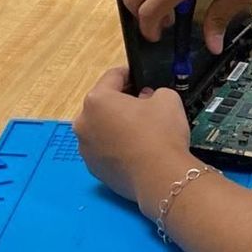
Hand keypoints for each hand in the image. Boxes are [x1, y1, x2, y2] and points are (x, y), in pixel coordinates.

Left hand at [73, 67, 195, 219]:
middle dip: (122, 103)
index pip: (113, 77)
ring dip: (117, 126)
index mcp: (97, 100)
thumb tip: (145, 99)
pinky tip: (137, 150)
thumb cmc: (161, 134)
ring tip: (142, 132)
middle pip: (103, 105)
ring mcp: (86, 149)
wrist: (161, 177)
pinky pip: (105, 150)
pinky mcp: (94, 169)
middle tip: (145, 106)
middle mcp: (83, 123)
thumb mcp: (167, 98)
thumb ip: (153, 91)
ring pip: (102, 129)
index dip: (130, 74)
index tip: (141, 78)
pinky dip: (117, 147)